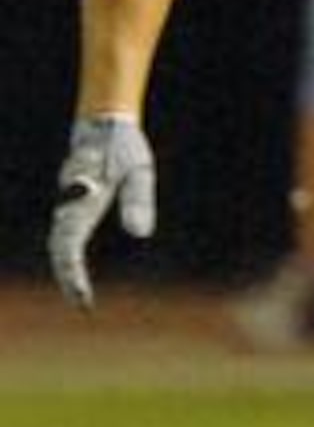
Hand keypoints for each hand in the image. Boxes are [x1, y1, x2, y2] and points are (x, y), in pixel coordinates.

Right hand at [50, 113, 154, 310]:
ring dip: (66, 269)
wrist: (103, 124)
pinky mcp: (73, 203)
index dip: (72, 270)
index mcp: (81, 199)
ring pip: (59, 241)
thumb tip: (140, 234)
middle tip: (81, 302)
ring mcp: (67, 203)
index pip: (69, 242)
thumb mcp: (139, 171)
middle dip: (67, 275)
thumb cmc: (123, 148)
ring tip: (80, 297)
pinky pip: (66, 234)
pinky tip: (78, 277)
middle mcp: (68, 203)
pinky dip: (69, 256)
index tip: (83, 293)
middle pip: (59, 245)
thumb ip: (138, 200)